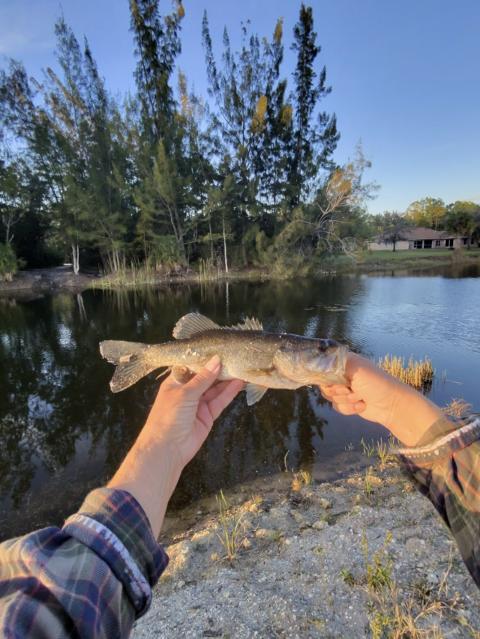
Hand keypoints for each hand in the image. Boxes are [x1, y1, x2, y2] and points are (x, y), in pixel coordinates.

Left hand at [143, 356, 243, 469]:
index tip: (221, 348)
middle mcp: (187, 391)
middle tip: (236, 357)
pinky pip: (219, 401)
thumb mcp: (185, 393)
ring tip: (241, 368)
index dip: (206, 358)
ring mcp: (198, 404)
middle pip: (206, 377)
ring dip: (227, 380)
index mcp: (176, 381)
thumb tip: (216, 359)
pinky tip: (239, 383)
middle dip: (219, 369)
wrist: (166, 449)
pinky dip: (229, 392)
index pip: (193, 366)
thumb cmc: (168, 416)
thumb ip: (203, 377)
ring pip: (215, 389)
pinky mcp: (207, 415)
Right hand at [319, 352, 442, 446]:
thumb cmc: (375, 383)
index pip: (322, 365)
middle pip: (323, 384)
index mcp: (343, 362)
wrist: (391, 405)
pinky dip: (349, 408)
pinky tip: (362, 405)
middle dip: (337, 390)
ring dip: (345, 400)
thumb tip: (315, 364)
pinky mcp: (347, 402)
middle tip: (349, 388)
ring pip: (330, 397)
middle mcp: (342, 374)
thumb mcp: (355, 369)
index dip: (324, 376)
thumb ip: (333, 365)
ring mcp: (345, 389)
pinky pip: (337, 407)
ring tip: (360, 397)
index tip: (334, 380)